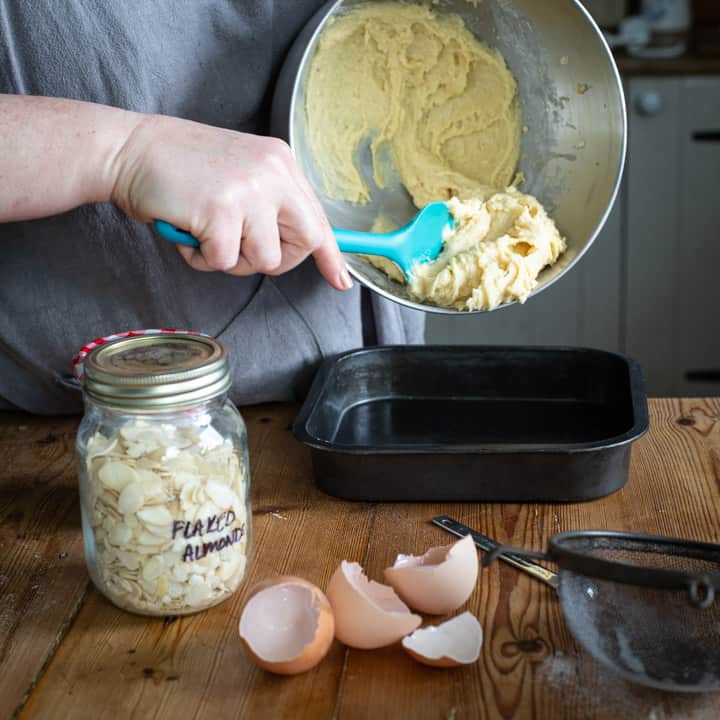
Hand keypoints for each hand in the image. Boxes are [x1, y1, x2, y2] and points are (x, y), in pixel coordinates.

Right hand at [111, 114, 351, 289]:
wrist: (128, 149)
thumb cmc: (178, 168)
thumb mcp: (239, 175)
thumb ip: (267, 203)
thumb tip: (289, 243)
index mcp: (280, 163)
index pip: (318, 216)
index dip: (330, 254)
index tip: (341, 280)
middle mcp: (272, 173)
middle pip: (305, 242)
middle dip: (277, 260)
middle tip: (243, 251)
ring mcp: (249, 190)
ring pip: (265, 259)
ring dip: (233, 259)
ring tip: (207, 233)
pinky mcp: (222, 211)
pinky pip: (226, 261)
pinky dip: (203, 259)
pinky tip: (188, 232)